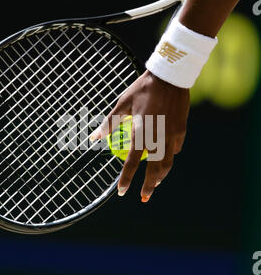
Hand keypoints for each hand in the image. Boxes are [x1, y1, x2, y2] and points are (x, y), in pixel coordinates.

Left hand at [90, 70, 189, 201]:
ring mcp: (172, 135)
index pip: (132, 163)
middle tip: (144, 197)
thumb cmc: (143, 89)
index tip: (123, 192)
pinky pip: (175, 148)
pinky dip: (169, 156)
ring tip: (156, 184)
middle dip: (149, 187)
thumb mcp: (123, 104)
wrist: (170, 76)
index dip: (127, 180)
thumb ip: (109, 123)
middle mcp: (158, 138)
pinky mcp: (181, 130)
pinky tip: (166, 158)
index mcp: (141, 133)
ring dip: (161, 176)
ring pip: (168, 163)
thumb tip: (94, 137)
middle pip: (155, 170)